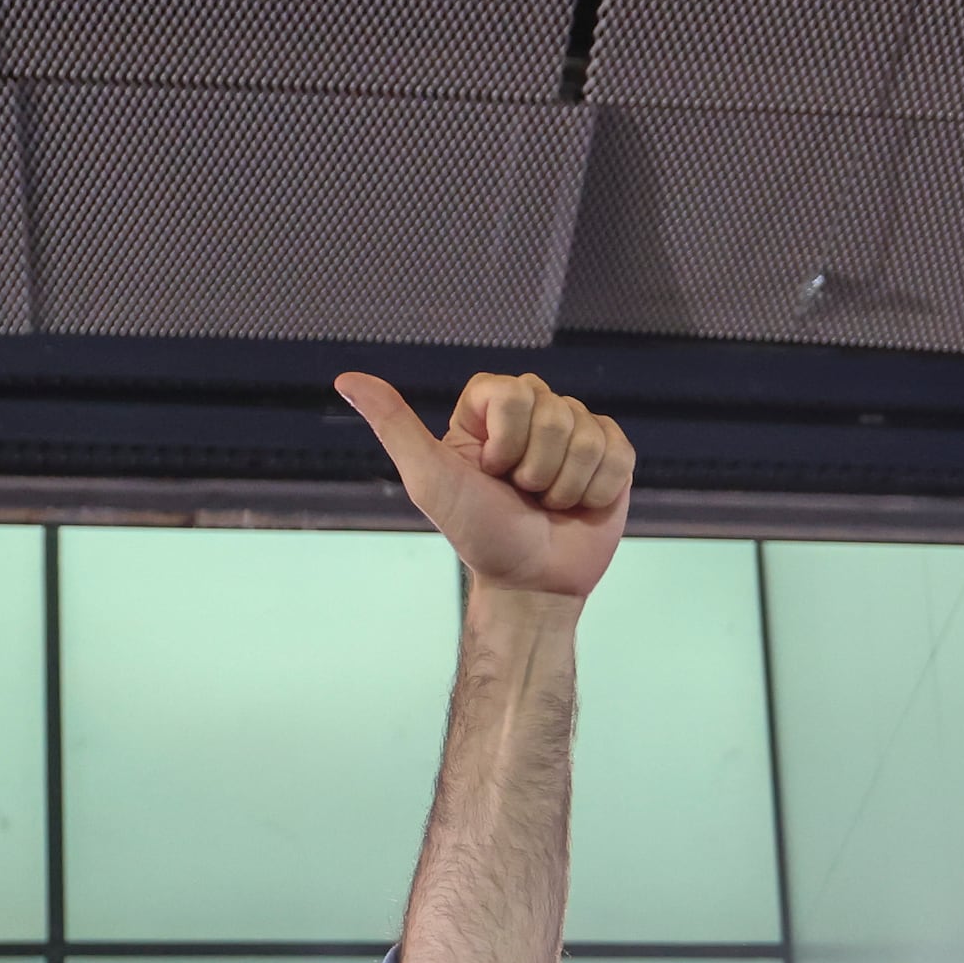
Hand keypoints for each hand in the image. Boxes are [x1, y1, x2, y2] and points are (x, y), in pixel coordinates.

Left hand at [330, 372, 632, 600]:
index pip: (512, 390)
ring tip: (548, 504)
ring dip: (565, 483)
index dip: (506, 436)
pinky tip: (579, 506)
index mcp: (489, 411)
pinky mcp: (612, 457)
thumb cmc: (478, 534)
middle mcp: (533, 415)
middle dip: (536, 464)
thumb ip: (393, 425)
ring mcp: (575, 433)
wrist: (531, 584)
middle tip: (521, 494)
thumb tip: (346, 377)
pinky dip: (596, 488)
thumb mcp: (429, 479)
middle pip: (554, 408)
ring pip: (587, 431)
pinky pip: (617, 450)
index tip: (491, 471)